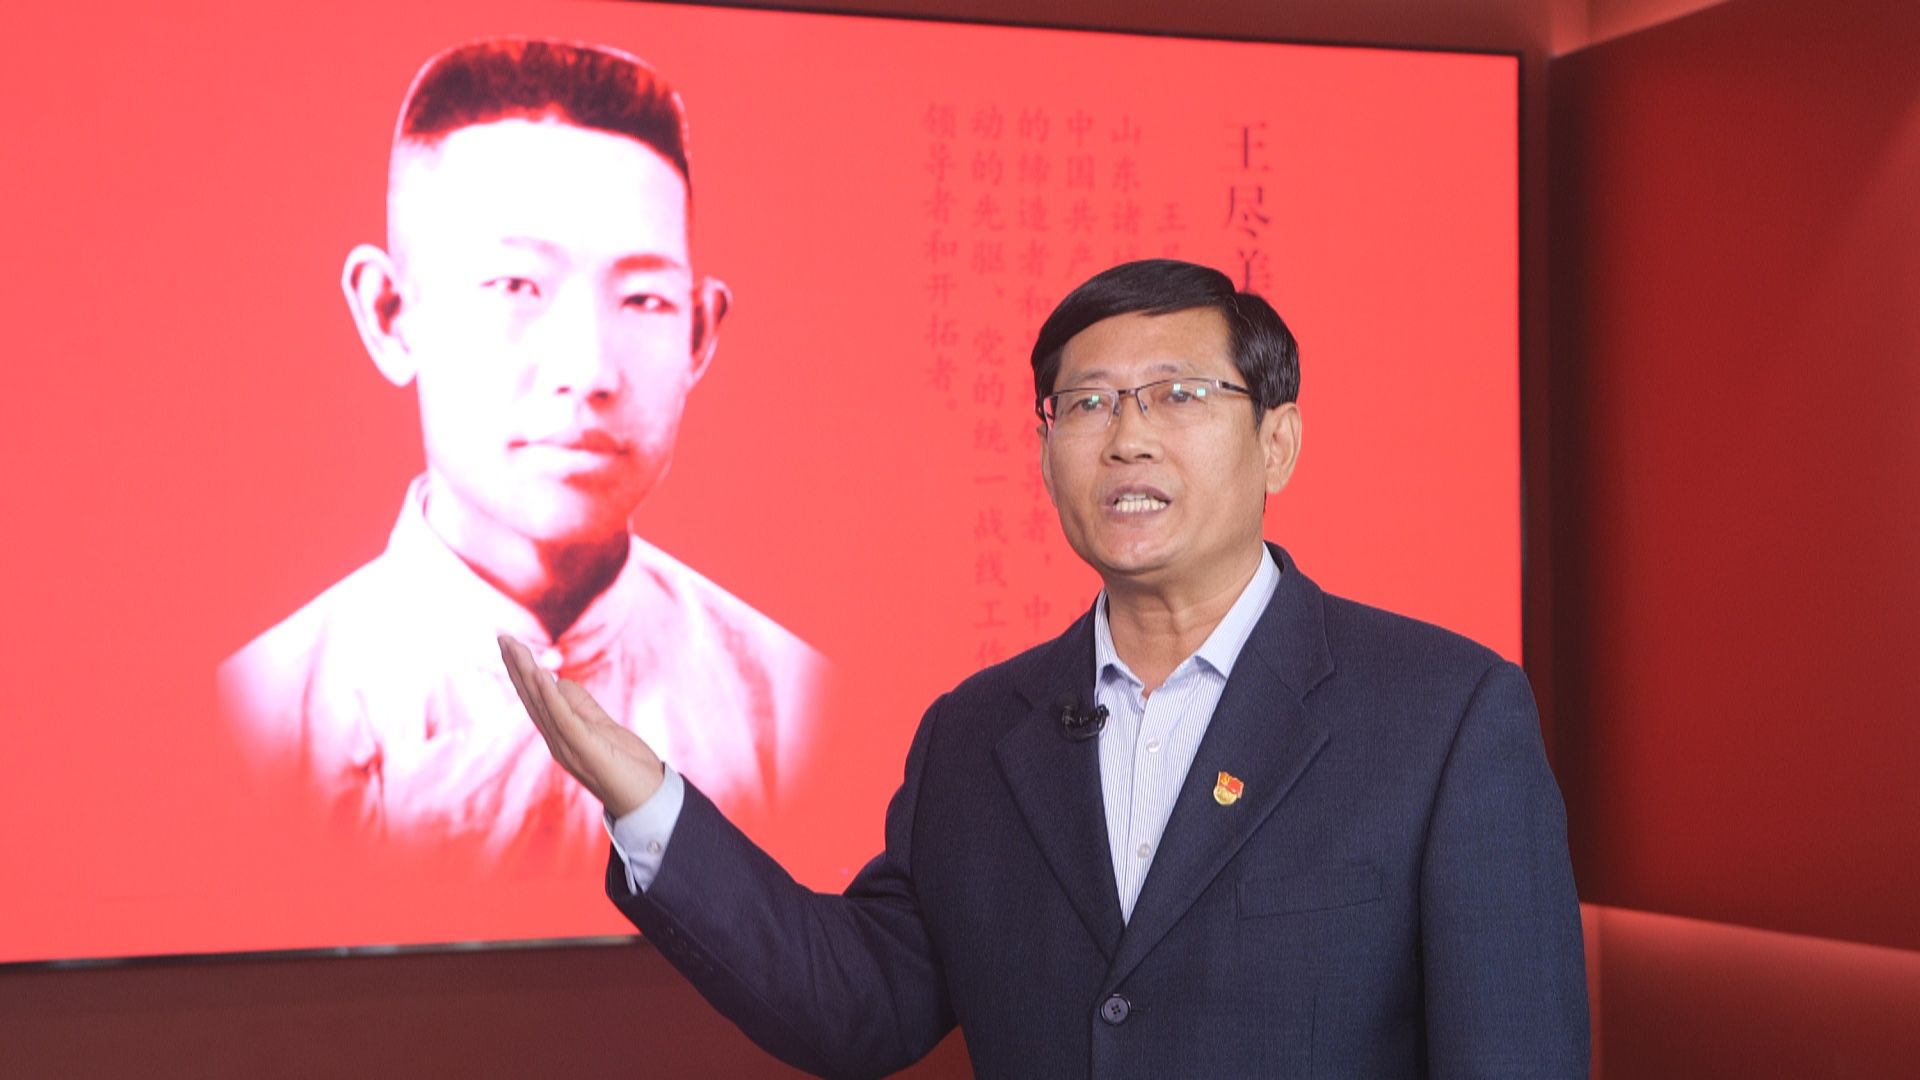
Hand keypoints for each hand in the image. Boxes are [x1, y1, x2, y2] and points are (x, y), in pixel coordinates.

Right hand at [497, 634, 664, 817]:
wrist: (647, 800)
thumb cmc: (626, 765)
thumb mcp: (601, 726)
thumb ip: (580, 705)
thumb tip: (558, 680)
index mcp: (559, 735)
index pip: (535, 698)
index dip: (521, 671)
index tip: (509, 643)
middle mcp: (557, 741)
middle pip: (531, 699)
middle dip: (517, 667)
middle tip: (502, 637)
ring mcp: (568, 747)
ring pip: (543, 706)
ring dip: (529, 676)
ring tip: (516, 649)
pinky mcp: (585, 749)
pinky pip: (565, 720)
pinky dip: (552, 698)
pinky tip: (542, 677)